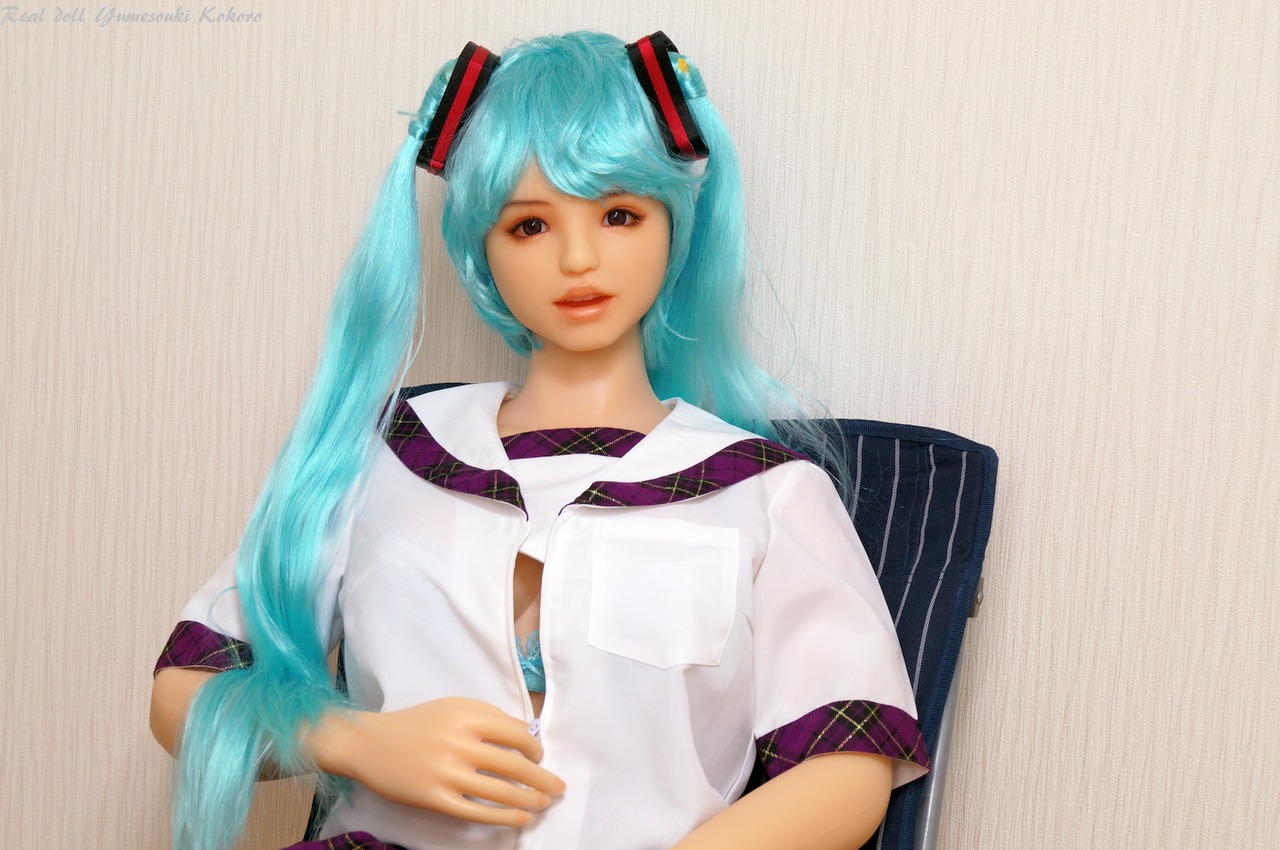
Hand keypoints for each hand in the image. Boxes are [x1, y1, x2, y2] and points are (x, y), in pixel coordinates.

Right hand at [310, 697, 564, 826]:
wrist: (367, 743)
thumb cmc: (416, 723)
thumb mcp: (453, 706)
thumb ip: (489, 715)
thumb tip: (526, 732)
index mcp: (466, 716)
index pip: (517, 735)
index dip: (535, 749)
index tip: (539, 757)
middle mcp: (459, 743)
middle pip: (514, 766)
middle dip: (543, 779)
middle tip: (558, 787)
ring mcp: (447, 773)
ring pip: (501, 792)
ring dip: (530, 800)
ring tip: (544, 804)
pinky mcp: (435, 798)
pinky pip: (477, 812)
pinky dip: (505, 817)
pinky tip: (522, 818)